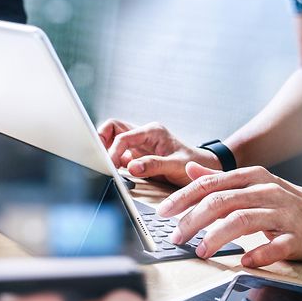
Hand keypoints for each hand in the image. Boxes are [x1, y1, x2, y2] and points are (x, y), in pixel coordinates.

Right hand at [98, 119, 221, 185]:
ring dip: (106, 150)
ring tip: (104, 165)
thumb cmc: (193, 164)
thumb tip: (131, 167)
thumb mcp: (176, 165)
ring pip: (113, 139)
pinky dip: (113, 161)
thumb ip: (154, 165)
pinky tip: (114, 171)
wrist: (203, 169)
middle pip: (112, 128)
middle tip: (98, 158)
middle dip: (101, 140)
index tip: (109, 166)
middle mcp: (144, 135)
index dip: (112, 150)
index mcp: (153, 131)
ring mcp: (140, 145)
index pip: (123, 136)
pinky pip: (119, 153)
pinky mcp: (138, 155)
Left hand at [158, 162, 301, 265]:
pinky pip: (275, 246)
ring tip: (201, 250)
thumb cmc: (287, 202)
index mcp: (252, 177)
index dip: (183, 198)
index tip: (163, 212)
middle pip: (222, 202)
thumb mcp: (253, 184)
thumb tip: (189, 169)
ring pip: (243, 221)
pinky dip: (258, 254)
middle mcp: (266, 191)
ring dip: (217, 237)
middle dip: (193, 220)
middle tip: (177, 236)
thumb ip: (220, 179)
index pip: (210, 184)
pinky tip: (244, 261)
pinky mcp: (298, 237)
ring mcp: (283, 214)